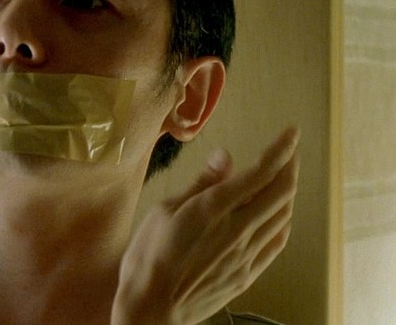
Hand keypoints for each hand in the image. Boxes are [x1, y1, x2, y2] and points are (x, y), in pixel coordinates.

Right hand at [111, 127, 299, 324]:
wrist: (153, 308)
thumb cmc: (149, 258)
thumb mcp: (164, 211)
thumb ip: (200, 185)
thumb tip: (224, 157)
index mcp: (212, 209)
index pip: (259, 172)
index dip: (280, 149)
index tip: (291, 133)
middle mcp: (236, 229)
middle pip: (280, 192)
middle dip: (289, 165)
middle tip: (290, 150)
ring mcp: (246, 253)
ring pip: (282, 215)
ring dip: (289, 191)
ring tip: (285, 176)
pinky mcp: (248, 273)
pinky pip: (277, 241)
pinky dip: (284, 220)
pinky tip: (281, 214)